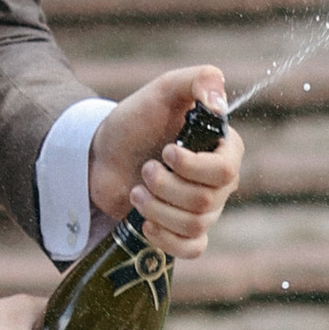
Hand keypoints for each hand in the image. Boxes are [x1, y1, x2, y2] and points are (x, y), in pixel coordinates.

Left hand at [89, 67, 241, 260]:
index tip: (166, 151)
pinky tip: (145, 222)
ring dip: (156, 209)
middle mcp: (221, 182)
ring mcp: (204, 209)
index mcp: (224, 149)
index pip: (226, 171)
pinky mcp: (183, 230)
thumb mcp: (164, 89)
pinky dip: (166, 239)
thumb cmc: (136, 119)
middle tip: (145, 168)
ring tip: (136, 191)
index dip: (192, 167)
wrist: (102, 153)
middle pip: (205, 202)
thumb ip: (198, 80)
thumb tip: (219, 102)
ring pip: (194, 225)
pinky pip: (192, 249)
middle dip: (165, 186)